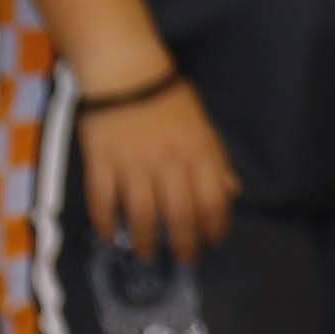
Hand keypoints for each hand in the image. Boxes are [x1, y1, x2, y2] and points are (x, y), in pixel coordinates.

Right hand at [81, 78, 240, 261]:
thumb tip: (233, 191)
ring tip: (149, 256)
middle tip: (186, 260)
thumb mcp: (203, 125)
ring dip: (146, 242)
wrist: (125, 72)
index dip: (216, 226)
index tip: (214, 242)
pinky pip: (102, 201)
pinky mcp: (101, 163)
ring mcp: (133, 165)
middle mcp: (168, 163)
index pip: (212, 200)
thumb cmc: (169, 98)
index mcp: (197, 152)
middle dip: (185, 244)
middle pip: (179, 215)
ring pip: (142, 215)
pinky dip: (106, 223)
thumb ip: (217, 160)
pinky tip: (110, 236)